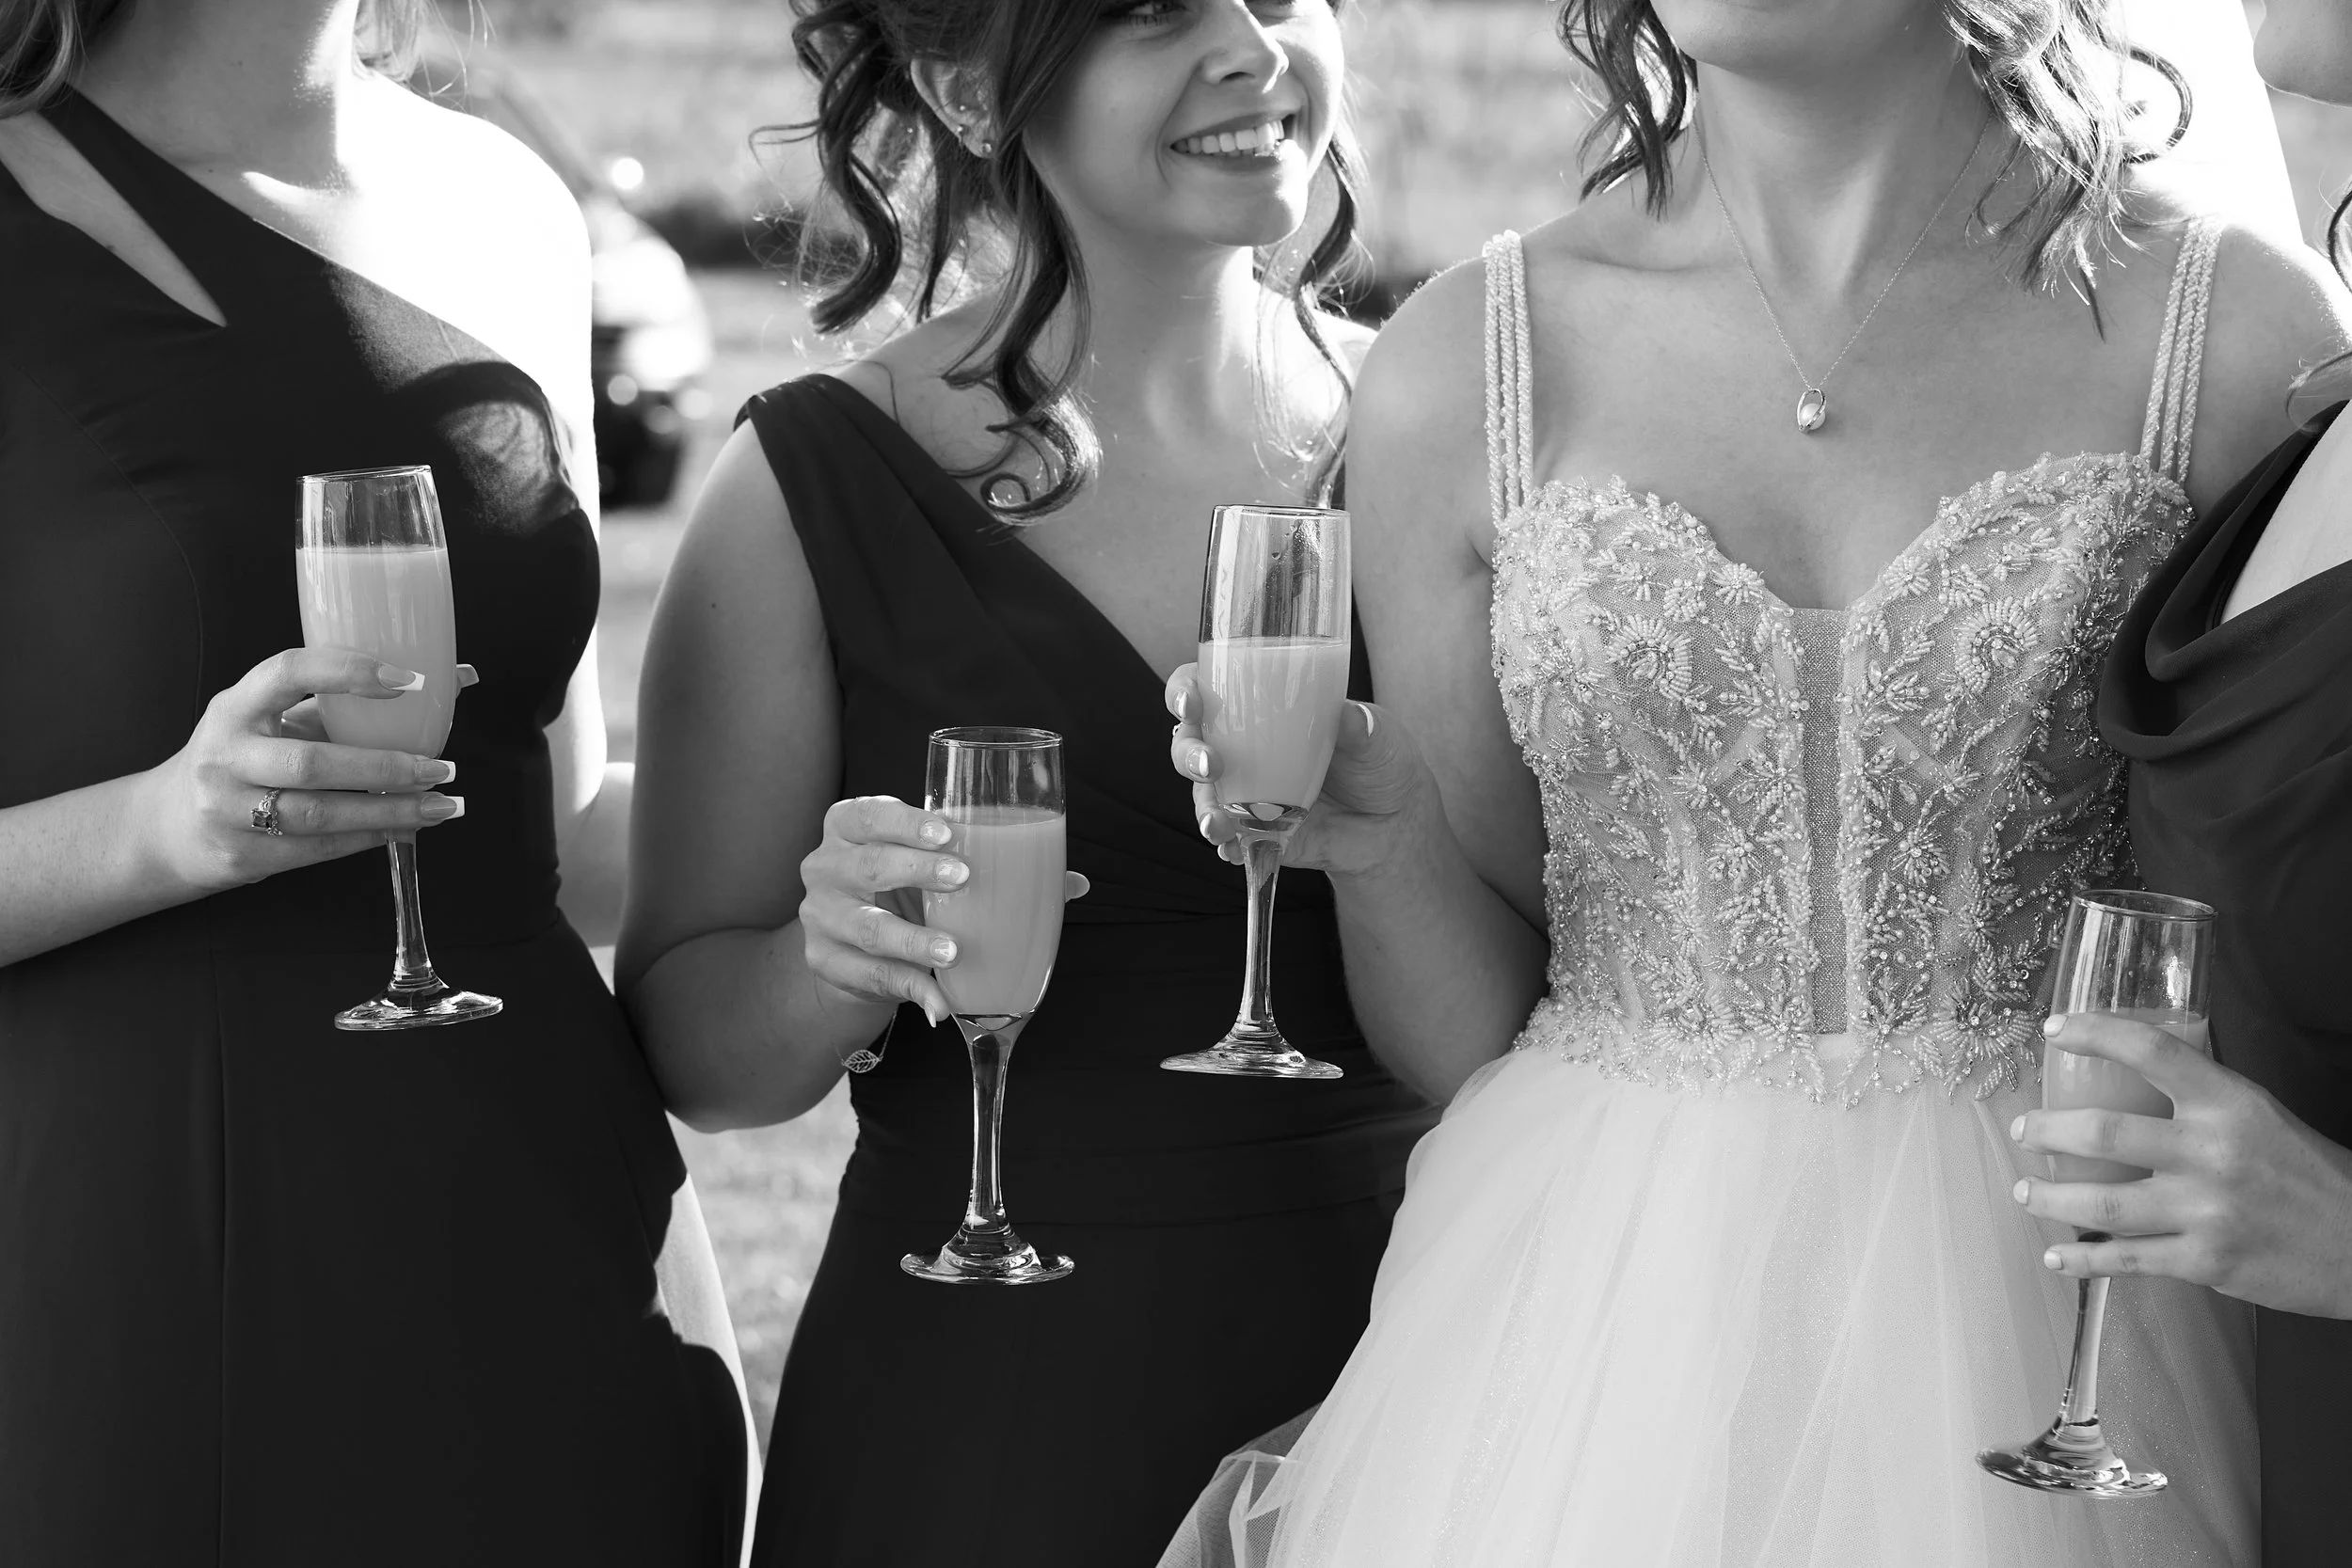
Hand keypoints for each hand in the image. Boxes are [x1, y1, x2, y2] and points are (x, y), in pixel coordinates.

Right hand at [134, 648, 465, 893]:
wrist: (166, 826)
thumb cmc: (242, 758)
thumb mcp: (277, 719)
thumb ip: (348, 701)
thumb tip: (453, 677)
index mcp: (236, 707)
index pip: (288, 673)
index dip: (348, 673)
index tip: (409, 681)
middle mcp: (226, 754)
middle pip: (312, 762)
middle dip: (386, 767)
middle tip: (441, 767)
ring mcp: (226, 808)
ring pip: (318, 813)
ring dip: (388, 812)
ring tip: (440, 806)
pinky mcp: (240, 854)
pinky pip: (316, 849)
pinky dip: (368, 839)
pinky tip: (405, 829)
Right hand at [798, 795, 1088, 1025]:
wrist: (852, 947)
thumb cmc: (904, 891)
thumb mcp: (933, 872)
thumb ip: (998, 869)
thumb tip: (1074, 883)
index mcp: (850, 827)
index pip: (869, 814)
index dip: (904, 821)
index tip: (948, 831)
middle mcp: (826, 867)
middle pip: (868, 865)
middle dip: (917, 871)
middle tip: (962, 879)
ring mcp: (821, 917)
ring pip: (868, 928)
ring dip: (914, 941)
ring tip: (954, 951)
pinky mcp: (825, 962)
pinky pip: (870, 977)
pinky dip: (910, 989)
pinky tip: (939, 1001)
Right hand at [1164, 665, 1433, 875]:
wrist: (1394, 825)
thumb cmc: (1379, 762)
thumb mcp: (1380, 736)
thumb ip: (1364, 727)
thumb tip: (1348, 716)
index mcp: (1261, 709)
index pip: (1205, 689)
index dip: (1184, 691)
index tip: (1192, 701)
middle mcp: (1242, 748)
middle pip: (1189, 742)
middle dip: (1188, 753)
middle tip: (1210, 765)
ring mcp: (1245, 792)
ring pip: (1202, 794)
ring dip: (1202, 806)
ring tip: (1218, 821)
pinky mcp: (1255, 831)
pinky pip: (1228, 838)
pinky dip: (1226, 844)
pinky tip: (1234, 847)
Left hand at [2012, 1012, 2351, 1317]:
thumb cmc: (2307, 1174)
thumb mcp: (2261, 1115)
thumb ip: (2202, 1098)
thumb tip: (2132, 1075)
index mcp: (2229, 1103)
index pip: (2150, 1050)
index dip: (2093, 1032)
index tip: (2052, 1029)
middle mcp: (2212, 1153)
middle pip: (2104, 1133)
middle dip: (2047, 1130)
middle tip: (2024, 1131)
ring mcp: (2206, 1211)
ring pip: (2101, 1202)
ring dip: (2050, 1196)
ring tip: (2025, 1190)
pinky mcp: (2205, 1263)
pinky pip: (2126, 1260)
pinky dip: (2082, 1260)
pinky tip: (2056, 1255)